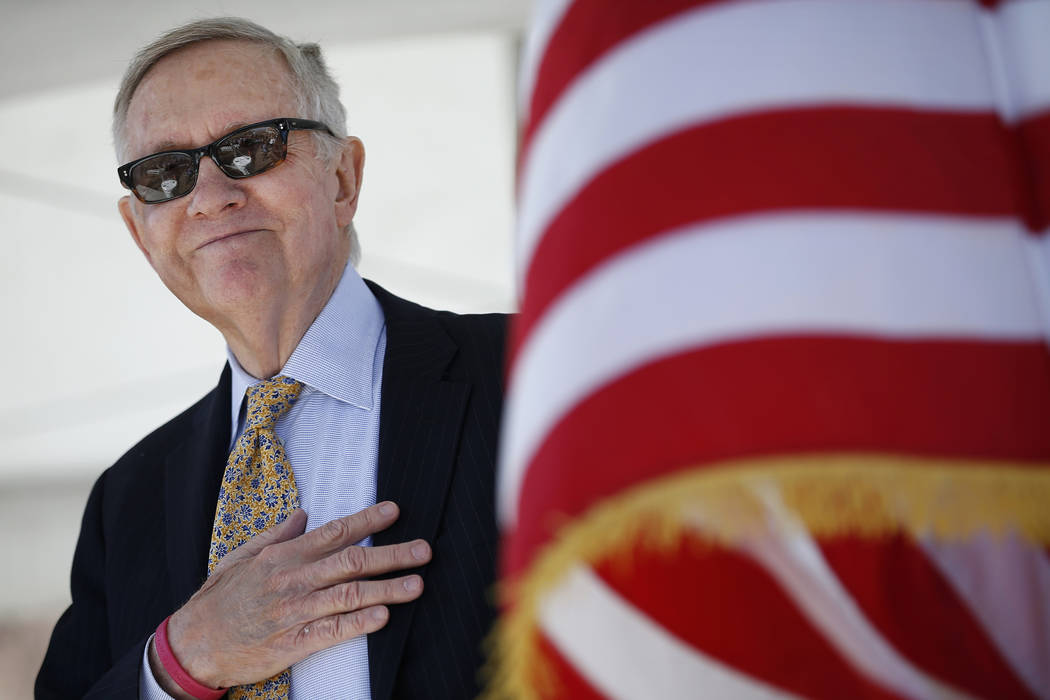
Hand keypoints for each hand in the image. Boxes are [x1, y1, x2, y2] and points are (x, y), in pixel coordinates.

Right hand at [156, 502, 429, 690]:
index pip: (334, 532)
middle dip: (392, 554)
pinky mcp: (294, 643)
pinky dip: (359, 624)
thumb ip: (276, 535)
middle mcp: (293, 580)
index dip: (367, 521)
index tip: (395, 511)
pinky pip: (332, 631)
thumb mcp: (242, 557)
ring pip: (349, 595)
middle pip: (351, 561)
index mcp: (283, 557)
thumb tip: (303, 515)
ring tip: (417, 584)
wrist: (194, 644)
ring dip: (387, 589)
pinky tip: (383, 617)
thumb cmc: (219, 600)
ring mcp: (295, 612)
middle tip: (424, 550)